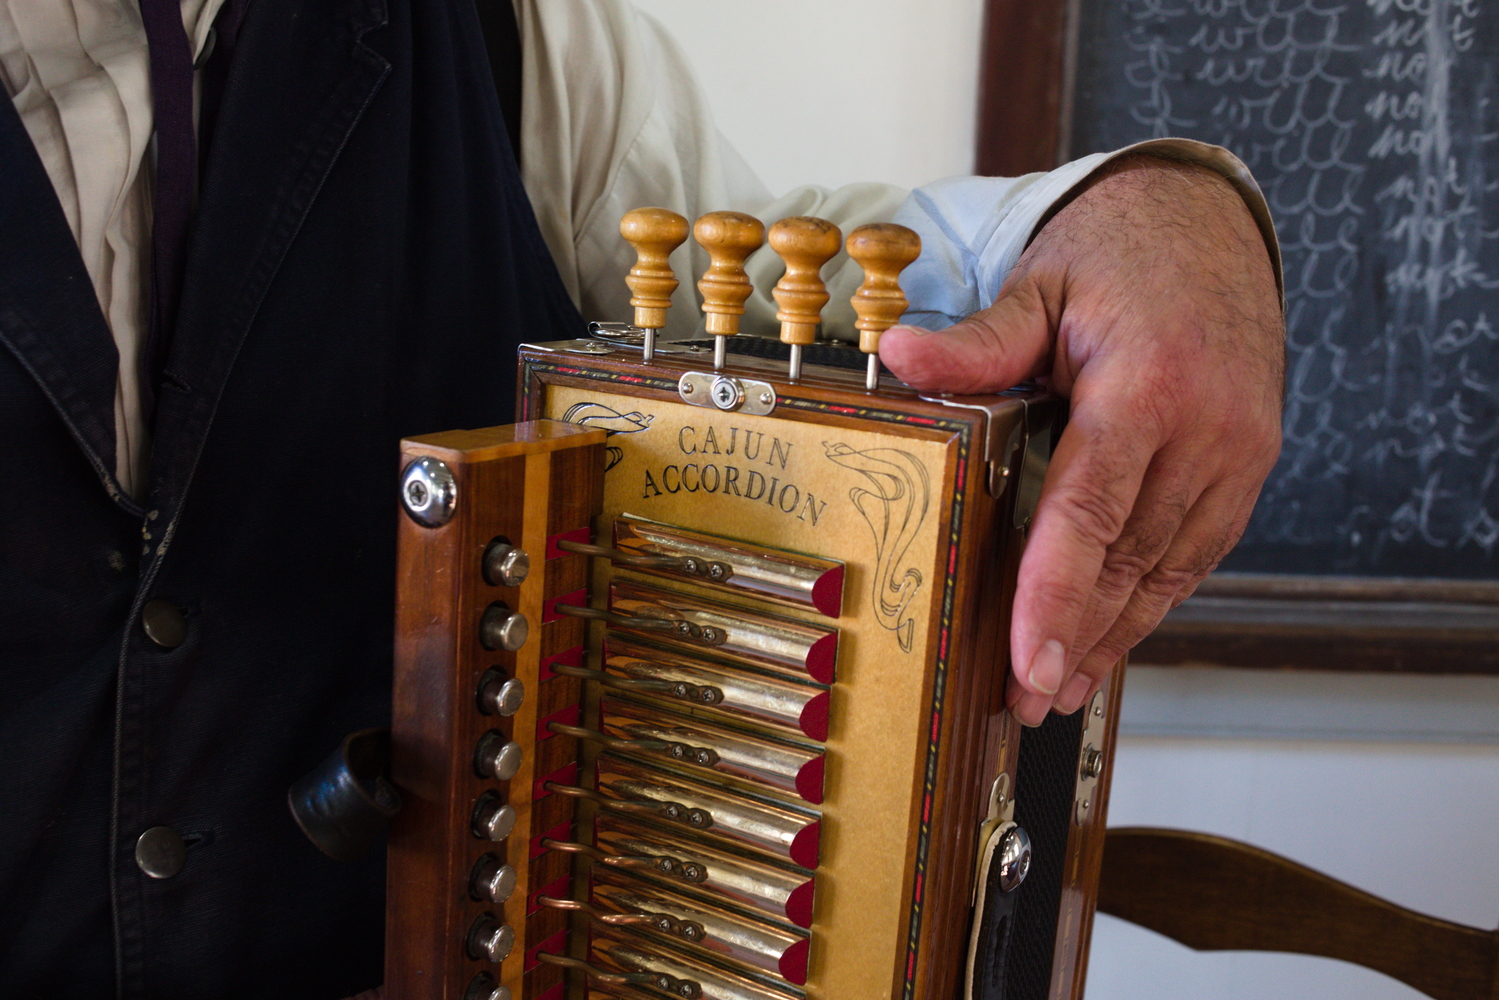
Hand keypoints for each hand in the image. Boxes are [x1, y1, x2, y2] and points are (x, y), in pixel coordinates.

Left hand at [879, 155, 1283, 725]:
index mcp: (1149, 384)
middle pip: (1128, 557)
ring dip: (1113, 635)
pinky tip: (1113, 638)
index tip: (1027, 662)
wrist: (1212, 225)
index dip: (1056, 593)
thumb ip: (979, 341)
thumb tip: (901, 357)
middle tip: (1022, 700)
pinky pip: (1196, 551)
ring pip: (1166, 567)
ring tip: (1059, 692)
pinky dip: (1152, 600)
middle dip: (1073, 637)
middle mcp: (1207, 429)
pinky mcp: (1247, 466)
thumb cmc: (1119, 253)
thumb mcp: (1041, 285)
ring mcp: (1238, 453)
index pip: (1092, 510)